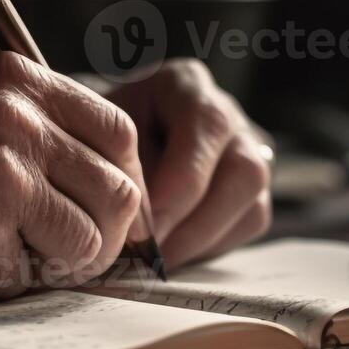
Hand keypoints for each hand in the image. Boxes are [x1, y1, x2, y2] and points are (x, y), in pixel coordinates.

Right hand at [0, 52, 150, 296]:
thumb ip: (45, 128)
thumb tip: (127, 188)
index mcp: (18, 77)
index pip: (120, 135)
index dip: (121, 183)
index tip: (102, 213)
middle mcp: (13, 115)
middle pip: (119, 192)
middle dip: (100, 235)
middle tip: (59, 251)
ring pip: (90, 241)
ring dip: (58, 263)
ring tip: (9, 252)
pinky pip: (36, 275)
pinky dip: (10, 280)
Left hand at [100, 60, 272, 269]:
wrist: (100, 137)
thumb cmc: (95, 133)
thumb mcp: (98, 135)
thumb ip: (123, 171)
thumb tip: (140, 231)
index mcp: (187, 85)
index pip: (207, 129)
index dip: (178, 188)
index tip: (146, 231)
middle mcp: (228, 114)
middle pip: (245, 171)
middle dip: (197, 224)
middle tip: (153, 258)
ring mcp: (247, 151)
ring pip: (253, 205)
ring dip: (202, 242)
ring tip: (157, 263)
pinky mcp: (250, 188)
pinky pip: (247, 225)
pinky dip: (209, 247)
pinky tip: (171, 253)